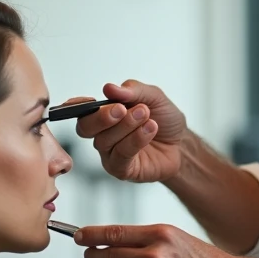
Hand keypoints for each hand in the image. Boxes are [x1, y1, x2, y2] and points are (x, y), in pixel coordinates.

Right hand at [70, 81, 187, 182]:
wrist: (182, 142)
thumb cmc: (164, 120)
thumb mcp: (153, 96)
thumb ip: (133, 90)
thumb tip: (110, 88)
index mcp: (104, 115)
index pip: (82, 112)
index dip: (76, 106)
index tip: (87, 100)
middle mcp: (103, 135)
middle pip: (86, 128)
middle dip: (102, 117)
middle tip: (122, 109)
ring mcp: (110, 154)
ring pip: (105, 141)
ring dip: (127, 126)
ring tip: (146, 115)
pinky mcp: (122, 169)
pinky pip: (121, 155)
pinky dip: (135, 140)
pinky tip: (149, 129)